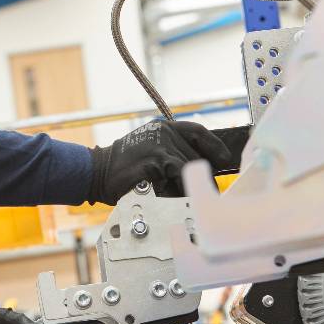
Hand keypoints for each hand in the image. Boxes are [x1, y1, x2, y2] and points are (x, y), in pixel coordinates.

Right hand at [88, 120, 233, 203]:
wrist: (98, 172)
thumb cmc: (124, 167)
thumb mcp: (149, 150)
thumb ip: (171, 152)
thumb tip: (200, 166)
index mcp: (163, 128)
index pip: (197, 131)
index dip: (214, 145)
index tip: (225, 158)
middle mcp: (163, 132)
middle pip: (197, 155)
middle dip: (202, 175)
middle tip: (205, 190)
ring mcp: (160, 145)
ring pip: (190, 167)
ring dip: (190, 184)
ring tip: (183, 195)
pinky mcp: (156, 160)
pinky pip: (180, 176)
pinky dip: (179, 188)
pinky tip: (172, 194)